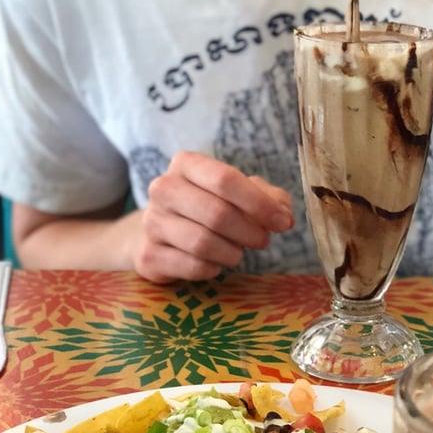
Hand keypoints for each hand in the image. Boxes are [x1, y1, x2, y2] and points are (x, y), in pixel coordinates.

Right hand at [133, 151, 293, 282]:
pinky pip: (192, 266)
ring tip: (238, 251)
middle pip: (216, 213)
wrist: (163, 233)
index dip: (259, 204)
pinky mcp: (149, 255)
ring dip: (232, 252)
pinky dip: (213, 268)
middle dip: (250, 231)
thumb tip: (283, 216)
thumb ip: (268, 198)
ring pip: (203, 242)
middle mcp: (163, 188)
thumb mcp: (242, 193)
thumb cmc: (210, 206)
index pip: (225, 179)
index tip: (283, 222)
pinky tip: (214, 262)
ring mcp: (152, 222)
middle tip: (263, 241)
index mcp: (186, 164)